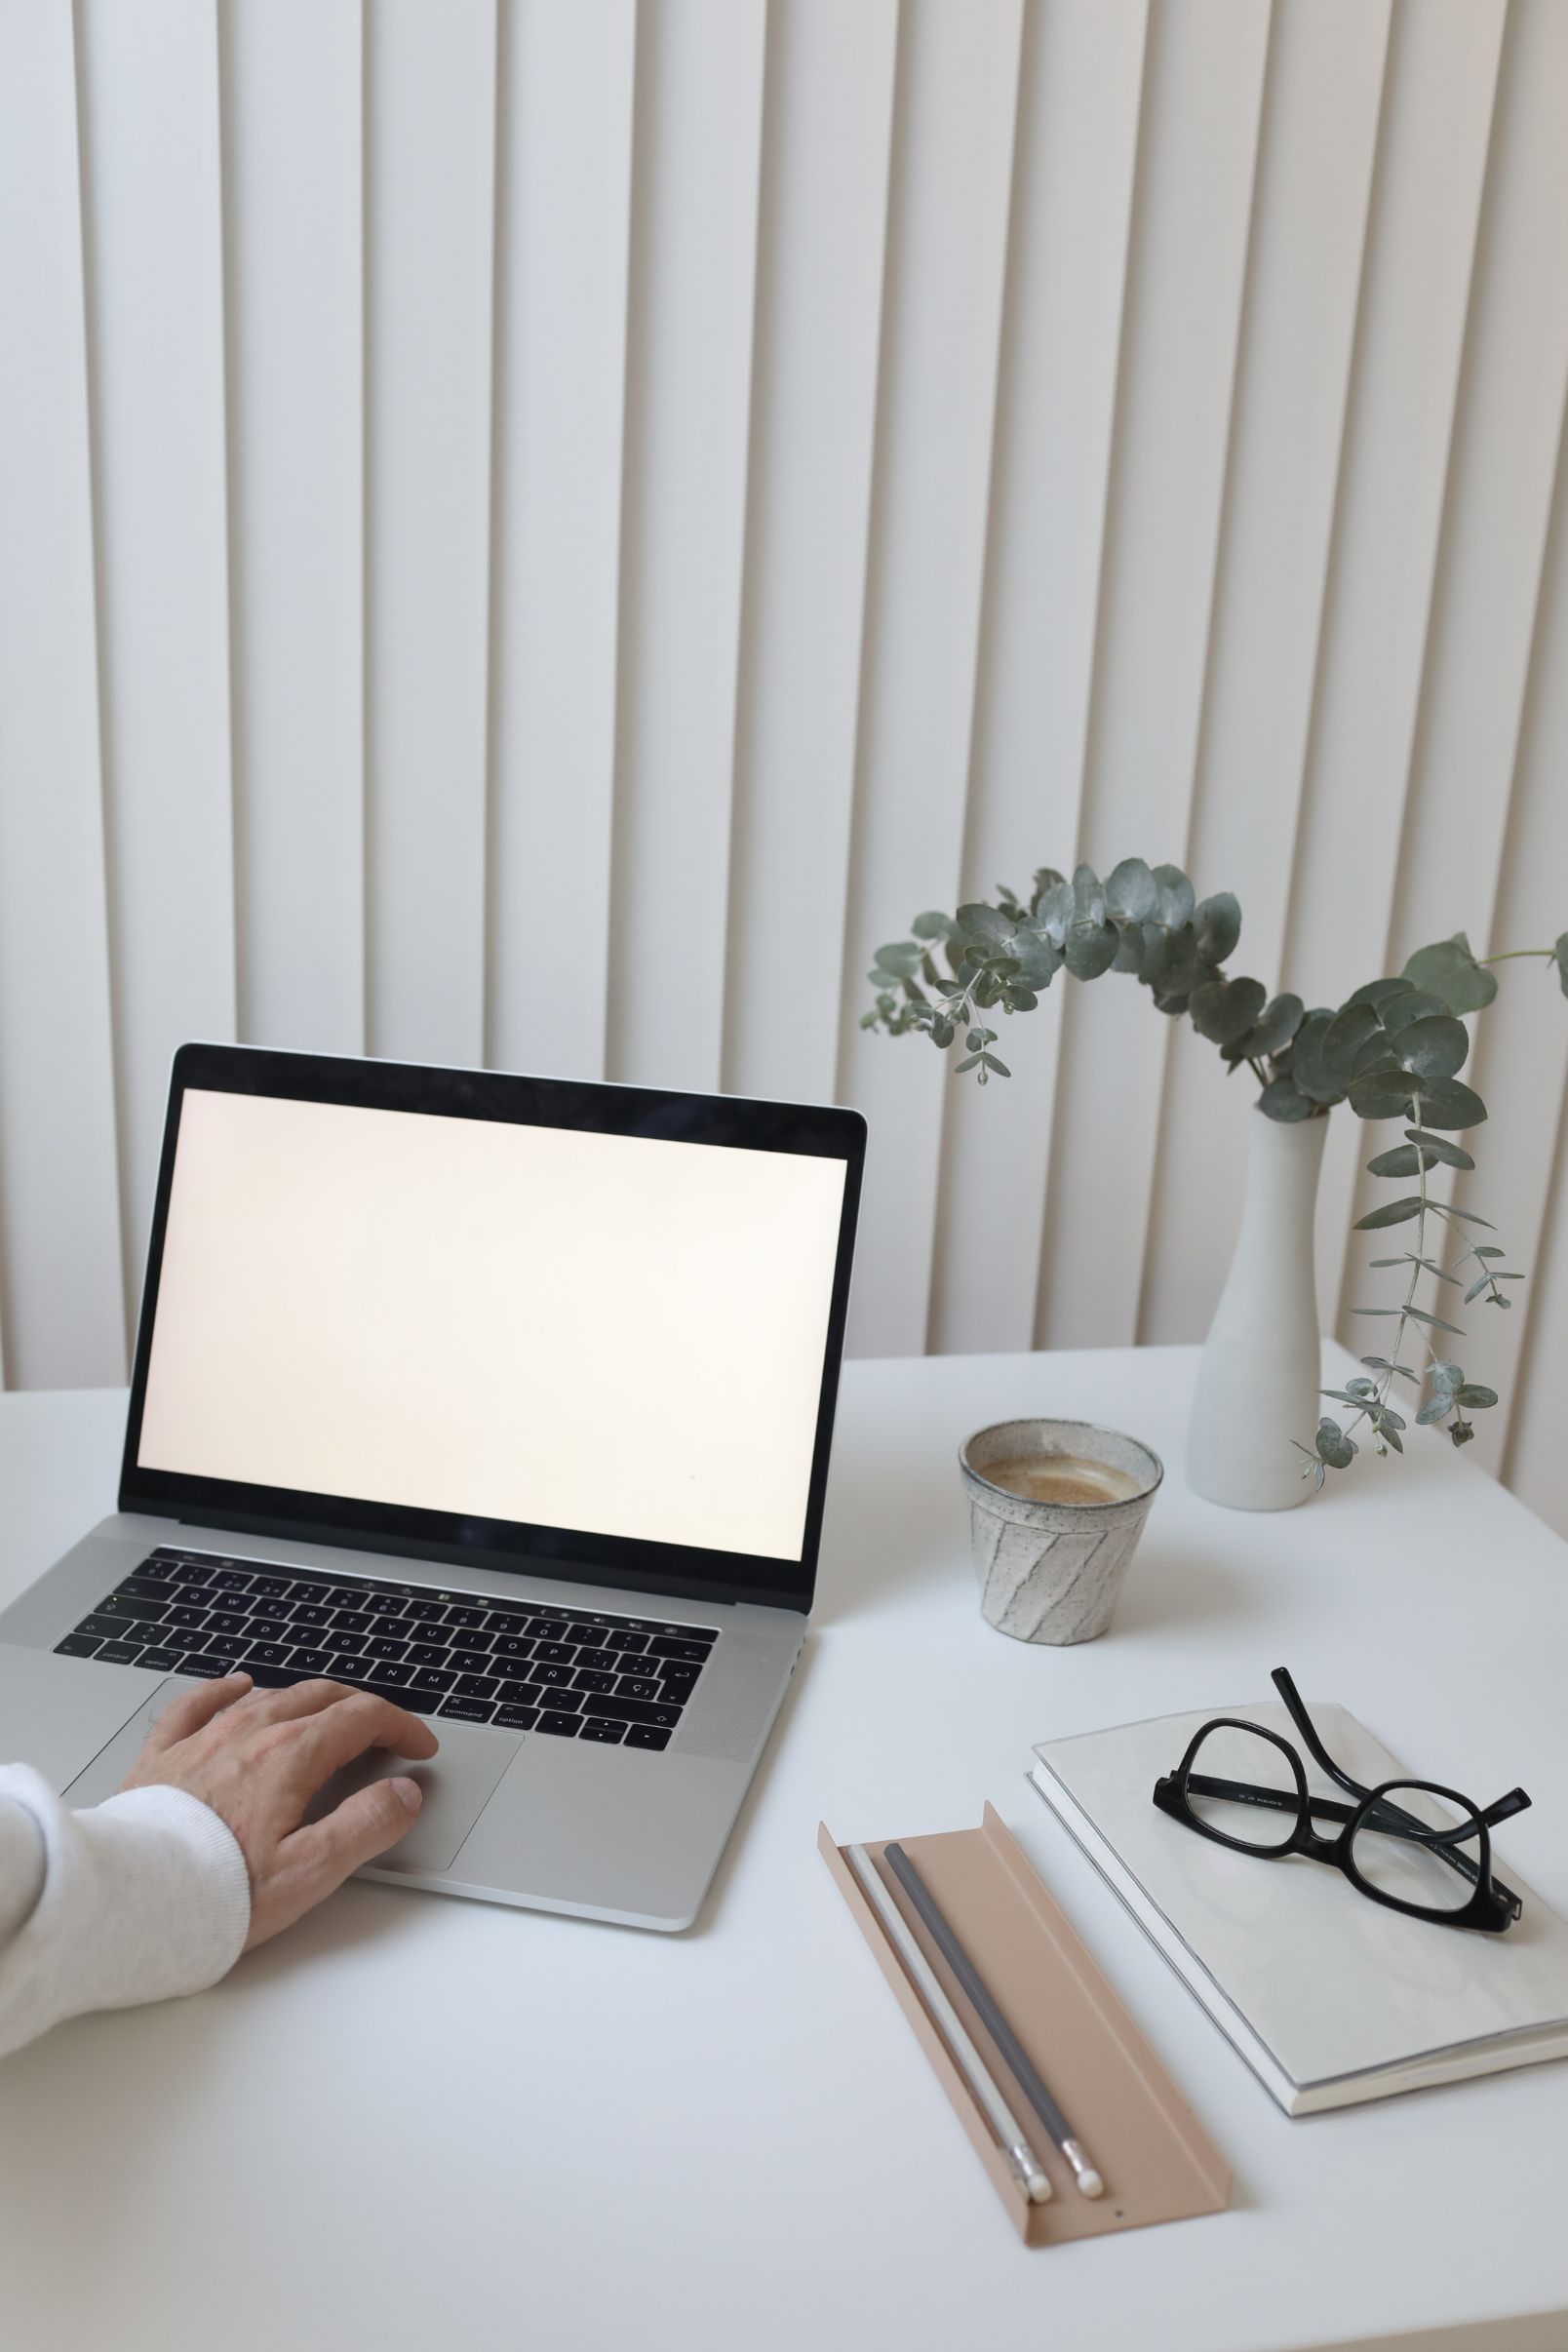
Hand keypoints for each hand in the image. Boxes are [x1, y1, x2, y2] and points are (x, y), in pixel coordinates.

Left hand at [120, 1674, 439, 1948]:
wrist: (129, 1901)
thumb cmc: (214, 1893)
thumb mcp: (310, 1873)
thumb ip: (365, 1827)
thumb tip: (402, 1796)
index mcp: (289, 1758)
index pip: (361, 1720)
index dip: (400, 1727)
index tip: (418, 1746)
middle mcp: (248, 1734)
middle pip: (320, 1698)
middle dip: (362, 1709)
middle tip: (384, 1733)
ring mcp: (202, 1739)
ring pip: (268, 1696)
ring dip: (309, 1700)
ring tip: (329, 1714)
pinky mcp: (162, 1755)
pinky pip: (197, 1703)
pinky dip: (225, 1689)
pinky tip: (236, 1685)